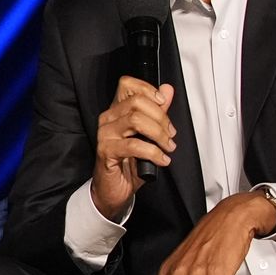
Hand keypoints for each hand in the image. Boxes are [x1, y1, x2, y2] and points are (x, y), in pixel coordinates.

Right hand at [92, 77, 176, 220]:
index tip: (163, 102)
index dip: (147, 89)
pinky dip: (153, 152)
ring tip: (167, 147)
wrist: (114, 189)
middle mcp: (108, 119)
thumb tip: (167, 90)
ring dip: (159, 134)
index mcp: (118, 111)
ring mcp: (105, 134)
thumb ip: (158, 112)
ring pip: (136, 120)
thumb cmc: (130, 164)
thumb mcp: (149, 136)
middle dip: (161, 117)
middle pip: (136, 102)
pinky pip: (134, 145)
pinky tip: (161, 159)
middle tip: (170, 134)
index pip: (127, 85)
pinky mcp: (106, 151)